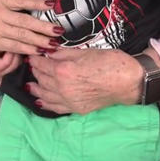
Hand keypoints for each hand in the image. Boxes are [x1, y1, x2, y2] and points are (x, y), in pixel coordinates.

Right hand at [0, 0, 60, 55]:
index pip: (20, 1)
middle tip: (59, 30)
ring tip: (53, 43)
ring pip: (21, 35)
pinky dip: (27, 49)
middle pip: (25, 21)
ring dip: (39, 40)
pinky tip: (38, 50)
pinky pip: (14, 46)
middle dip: (43, 27)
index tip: (51, 5)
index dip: (37, 3)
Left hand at [26, 49, 142, 113]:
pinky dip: (45, 103)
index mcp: (63, 70)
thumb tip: (49, 51)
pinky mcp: (76, 109)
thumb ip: (64, 53)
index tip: (32, 53)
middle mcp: (62, 87)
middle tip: (33, 65)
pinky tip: (40, 100)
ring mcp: (68, 100)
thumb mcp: (85, 51)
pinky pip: (55, 107)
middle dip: (35, 70)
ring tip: (31, 83)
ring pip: (44, 94)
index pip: (41, 64)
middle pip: (41, 78)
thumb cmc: (110, 62)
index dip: (35, 58)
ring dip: (36, 87)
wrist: (128, 82)